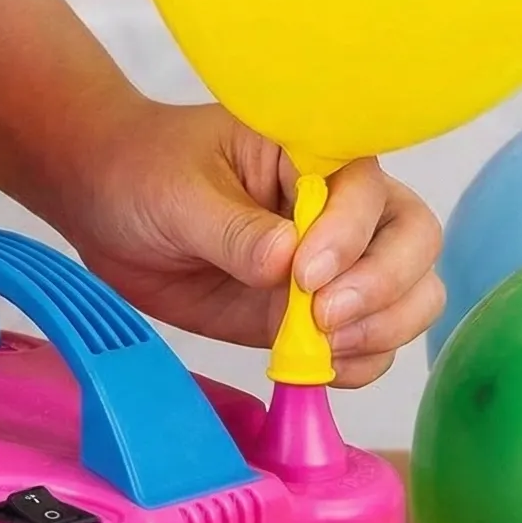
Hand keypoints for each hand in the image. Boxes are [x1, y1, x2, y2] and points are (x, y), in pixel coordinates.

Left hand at [62, 103, 443, 385]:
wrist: (107, 208)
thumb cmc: (143, 173)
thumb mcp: (178, 193)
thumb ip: (233, 230)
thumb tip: (286, 262)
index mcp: (313, 153)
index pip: (368, 189)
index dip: (350, 234)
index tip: (303, 274)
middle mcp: (342, 205)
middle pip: (414, 240)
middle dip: (383, 286)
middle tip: (322, 320)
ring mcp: (338, 263)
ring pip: (411, 293)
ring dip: (382, 329)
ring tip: (320, 349)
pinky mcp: (317, 314)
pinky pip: (371, 342)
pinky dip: (362, 362)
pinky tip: (320, 368)